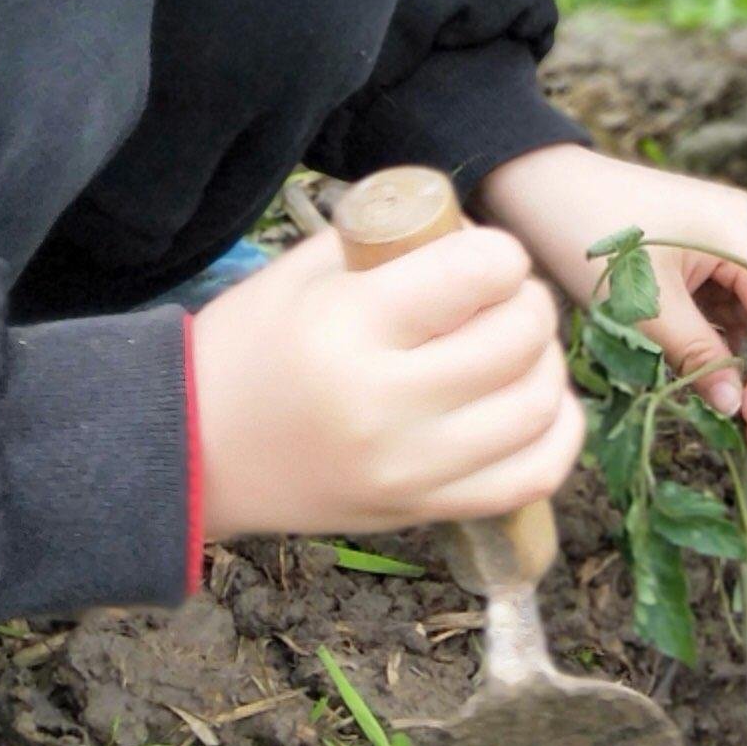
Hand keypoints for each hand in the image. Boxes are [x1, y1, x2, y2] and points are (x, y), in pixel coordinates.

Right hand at [190, 226, 585, 540]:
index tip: (480, 258)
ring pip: (537, 406)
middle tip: (502, 298)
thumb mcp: (308, 271)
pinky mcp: (422, 511)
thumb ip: (395, 241)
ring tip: (516, 349)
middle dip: (528, 301)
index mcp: (351, 328)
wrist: (191, 454)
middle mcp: (386, 406)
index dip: (498, 253)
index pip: (484, 272)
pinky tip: (534, 405)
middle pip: (521, 337)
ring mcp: (409, 470)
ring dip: (546, 364)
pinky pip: (531, 477)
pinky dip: (555, 434)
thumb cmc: (251, 347)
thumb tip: (477, 234)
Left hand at [483, 144, 746, 452]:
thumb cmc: (590, 238)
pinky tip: (715, 388)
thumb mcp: (645, 306)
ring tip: (741, 426)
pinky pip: (723, 309)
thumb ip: (696, 355)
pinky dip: (721, 349)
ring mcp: (722, 245)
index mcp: (740, 233)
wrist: (540, 187)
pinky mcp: (698, 257)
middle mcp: (743, 234)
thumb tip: (736, 408)